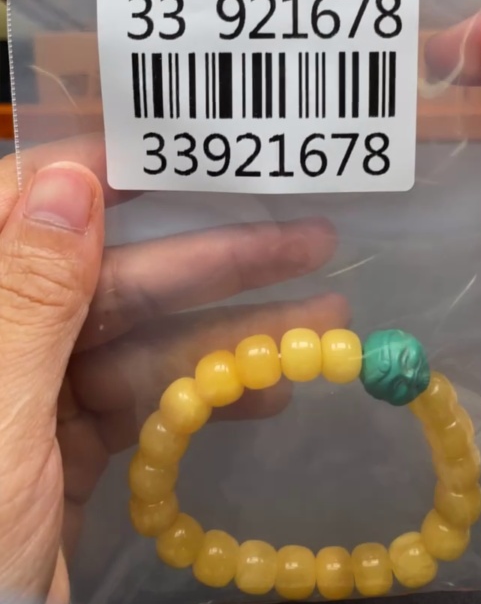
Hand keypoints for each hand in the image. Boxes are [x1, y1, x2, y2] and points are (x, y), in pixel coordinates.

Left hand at [0, 144, 346, 603]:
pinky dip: (202, 398)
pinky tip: (270, 390)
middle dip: (211, 261)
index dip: (100, 168)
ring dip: (229, 335)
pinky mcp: (58, 456)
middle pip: (107, 277)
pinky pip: (140, 405)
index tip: (187, 147)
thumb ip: (27, 298)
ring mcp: (28, 400)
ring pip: (137, 344)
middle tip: (312, 239)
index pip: (22, 204)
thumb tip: (68, 177)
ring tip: (326, 321)